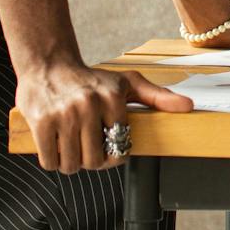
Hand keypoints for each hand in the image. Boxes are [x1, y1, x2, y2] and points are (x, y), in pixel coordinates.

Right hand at [16, 58, 192, 173]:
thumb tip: (188, 106)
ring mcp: (64, 114)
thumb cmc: (92, 78)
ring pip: (71, 164)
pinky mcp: (41, 122)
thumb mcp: (128, 83)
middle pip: (95, 161)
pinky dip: (52, 160)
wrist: (49, 65)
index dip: (114, 153)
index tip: (108, 145)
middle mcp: (89, 105)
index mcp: (113, 97)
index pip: (120, 147)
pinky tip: (56, 145)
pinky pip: (49, 161)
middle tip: (87, 148)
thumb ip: (158, 96)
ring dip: (70, 162)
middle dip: (91, 161)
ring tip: (71, 145)